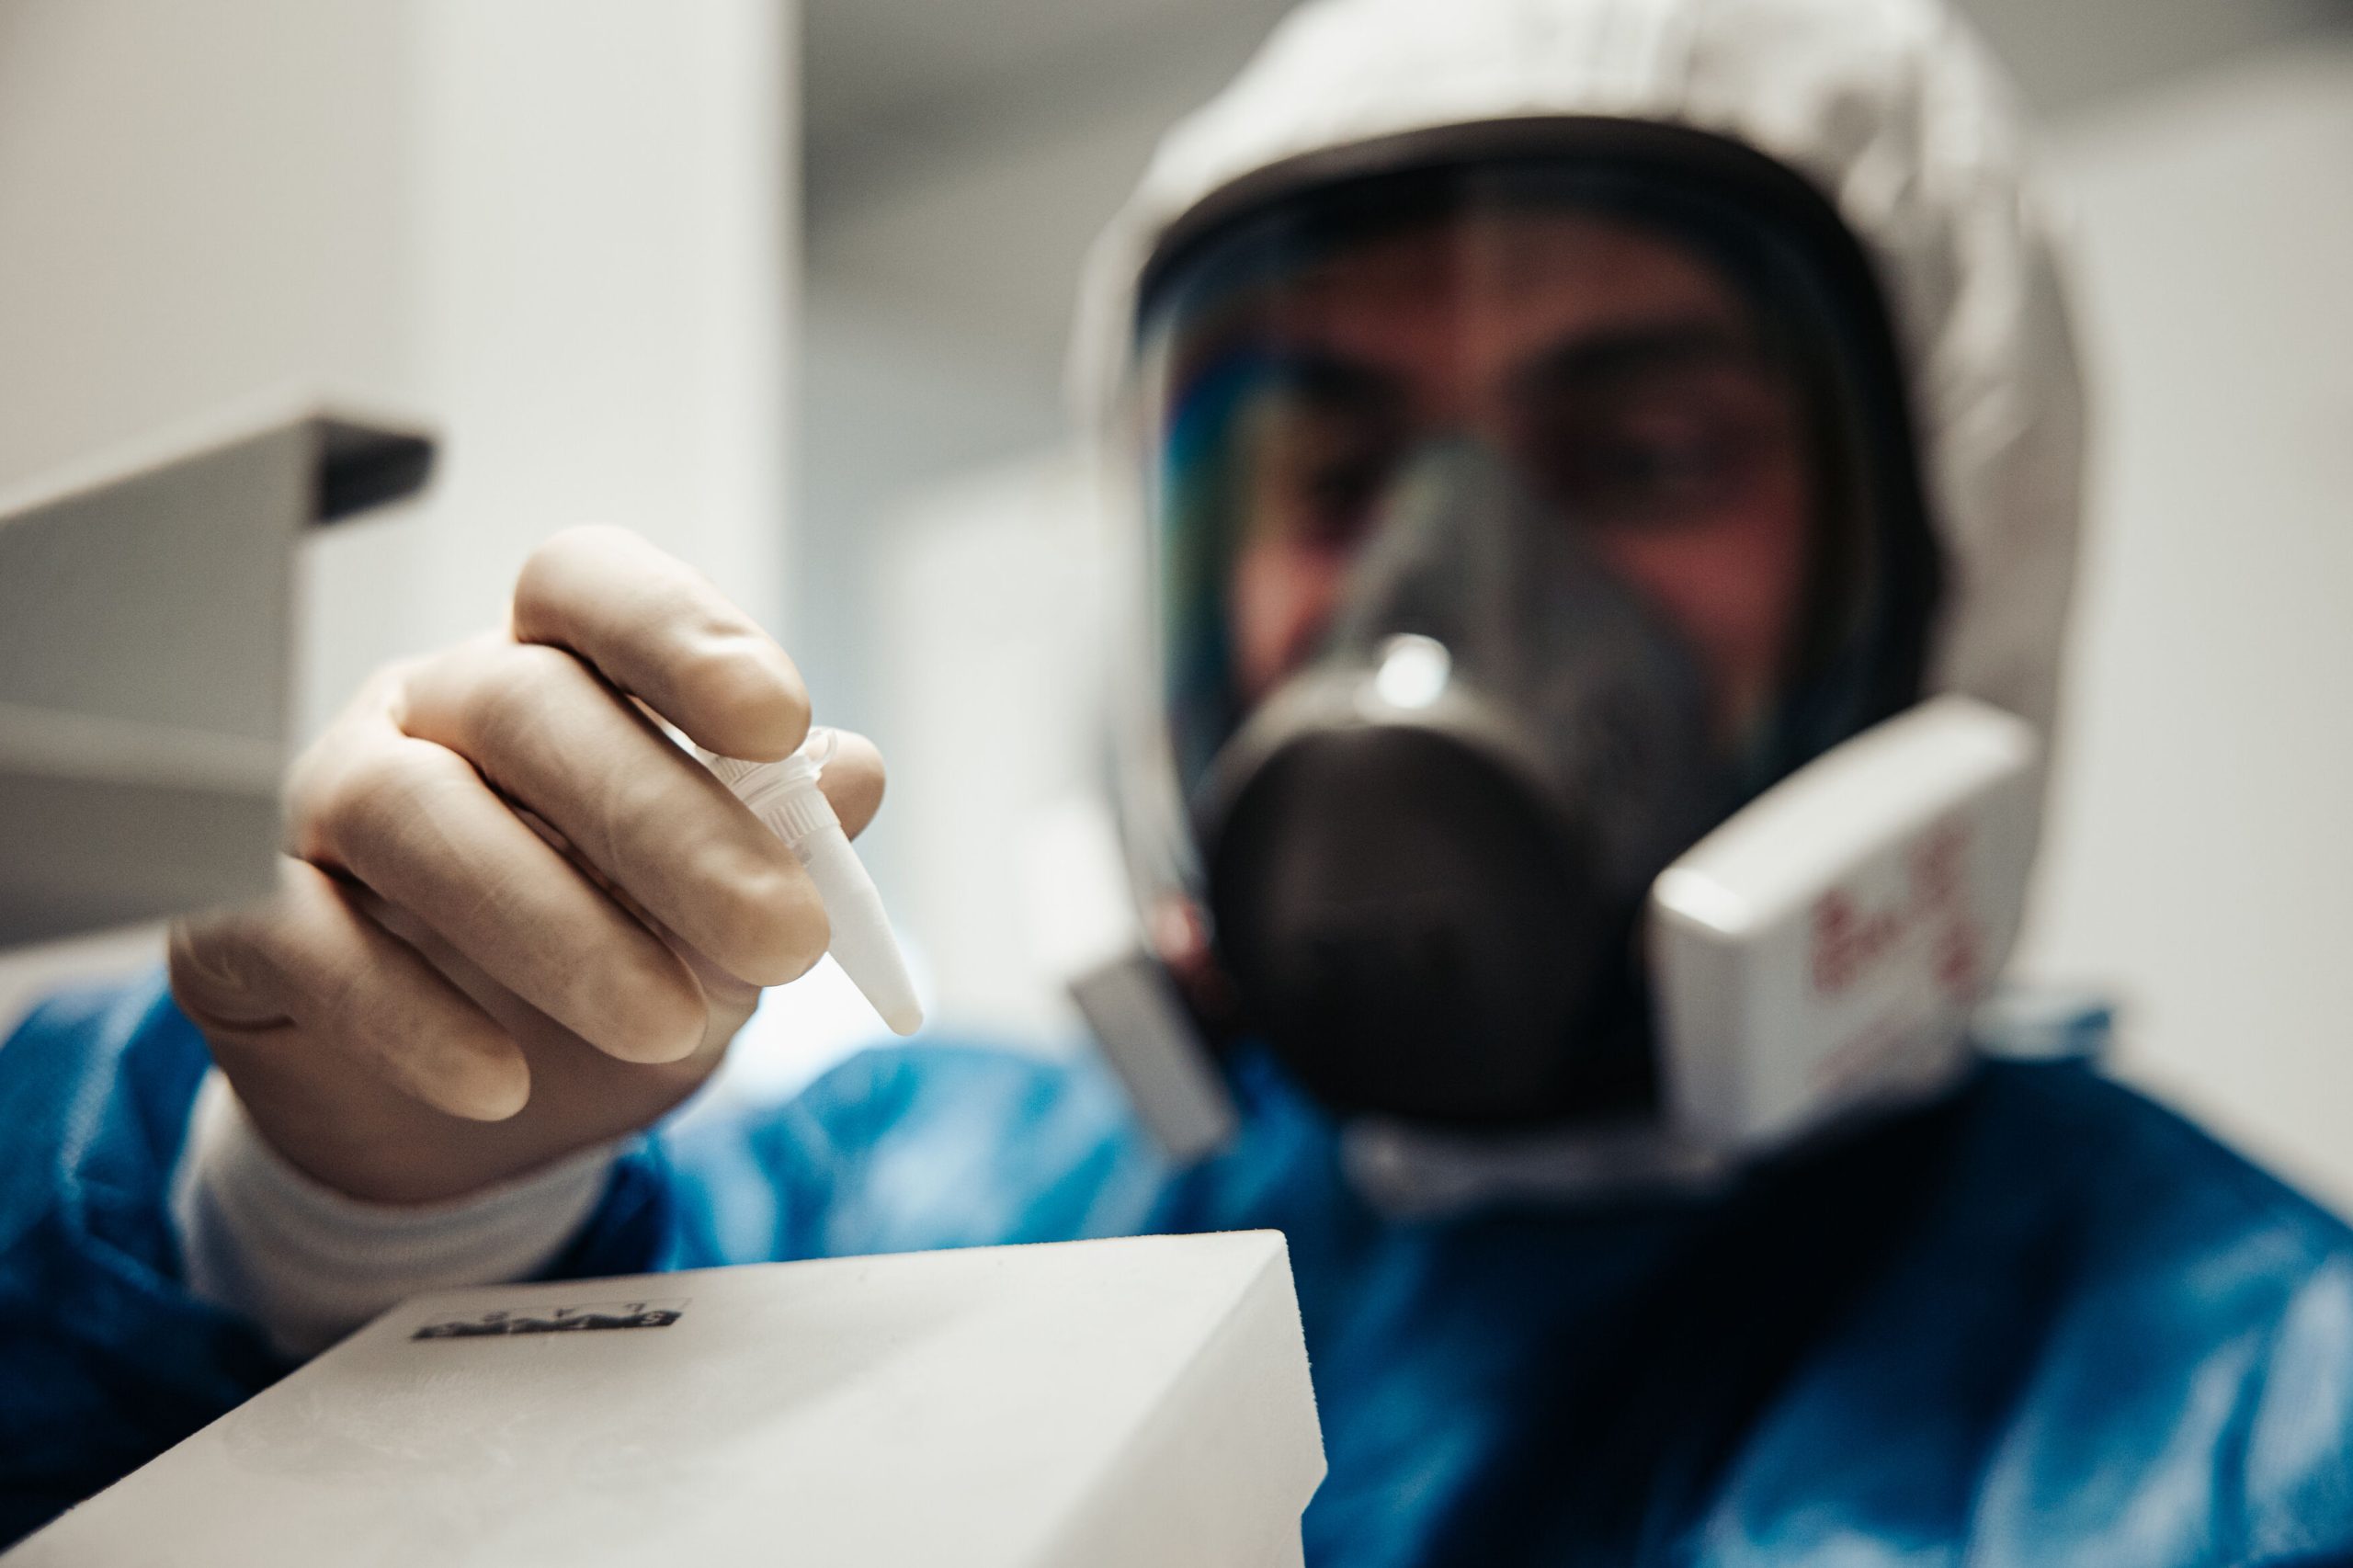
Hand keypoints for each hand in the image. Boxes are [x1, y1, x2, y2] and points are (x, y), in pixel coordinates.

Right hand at [168, 527, 884, 1204]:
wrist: (470, 1115)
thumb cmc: (610, 963)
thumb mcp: (716, 911)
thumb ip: (784, 836)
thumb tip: (855, 771)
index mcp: (553, 671)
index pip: (590, 589)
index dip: (680, 634)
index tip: (779, 721)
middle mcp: (429, 709)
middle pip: (527, 707)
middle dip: (668, 823)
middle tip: (784, 936)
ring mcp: (321, 802)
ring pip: (411, 813)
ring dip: (553, 924)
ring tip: (669, 1024)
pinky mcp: (240, 922)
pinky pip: (300, 939)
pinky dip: (408, 1014)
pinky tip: (502, 1081)